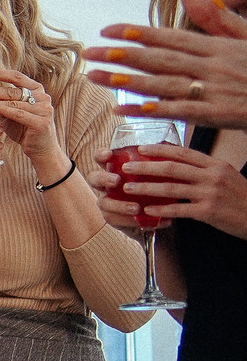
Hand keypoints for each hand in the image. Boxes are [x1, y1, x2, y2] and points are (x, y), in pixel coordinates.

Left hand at [0, 67, 63, 172]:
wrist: (40, 150)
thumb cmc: (22, 128)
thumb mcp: (11, 111)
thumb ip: (1, 100)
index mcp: (36, 89)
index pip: (16, 77)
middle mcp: (43, 97)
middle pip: (12, 89)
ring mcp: (44, 109)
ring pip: (12, 101)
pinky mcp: (41, 122)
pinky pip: (18, 113)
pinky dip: (2, 109)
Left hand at [88, 0, 246, 128]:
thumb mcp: (246, 38)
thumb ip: (218, 19)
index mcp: (217, 46)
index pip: (170, 37)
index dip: (138, 33)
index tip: (109, 30)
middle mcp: (211, 66)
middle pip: (158, 59)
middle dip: (121, 55)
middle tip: (90, 53)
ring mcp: (212, 91)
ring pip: (161, 84)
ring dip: (125, 81)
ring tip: (95, 77)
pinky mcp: (215, 114)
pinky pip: (176, 112)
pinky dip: (148, 110)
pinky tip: (122, 109)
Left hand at [103, 143, 246, 240]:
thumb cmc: (241, 197)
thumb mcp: (227, 176)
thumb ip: (205, 170)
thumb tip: (179, 164)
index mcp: (216, 164)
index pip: (183, 152)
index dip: (160, 149)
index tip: (140, 148)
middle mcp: (212, 175)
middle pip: (172, 167)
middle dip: (145, 166)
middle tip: (125, 167)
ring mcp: (210, 193)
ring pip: (171, 187)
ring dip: (146, 187)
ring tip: (128, 188)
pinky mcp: (209, 212)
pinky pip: (179, 209)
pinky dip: (161, 209)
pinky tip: (146, 210)